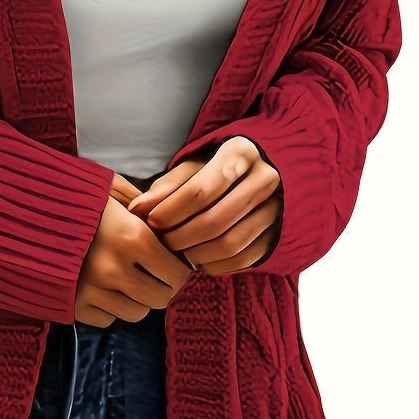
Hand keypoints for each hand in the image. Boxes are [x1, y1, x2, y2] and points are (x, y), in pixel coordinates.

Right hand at [75, 173, 192, 326]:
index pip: (176, 273)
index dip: (179, 270)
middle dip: (161, 287)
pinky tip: (103, 288)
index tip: (173, 263)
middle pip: (159, 299)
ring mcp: (93, 292)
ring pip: (136, 313)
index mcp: (132, 237)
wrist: (17, 215)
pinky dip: (110, 308)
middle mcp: (115, 270)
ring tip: (129, 282)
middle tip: (154, 275)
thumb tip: (167, 221)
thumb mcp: (109, 188)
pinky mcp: (74, 306)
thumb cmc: (70, 197)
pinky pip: (107, 319)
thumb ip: (141, 203)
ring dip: (137, 300)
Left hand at [126, 139, 282, 273]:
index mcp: (241, 152)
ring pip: (231, 244)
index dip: (172, 211)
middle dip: (181, 237)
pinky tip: (200, 261)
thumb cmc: (223, 164)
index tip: (152, 222)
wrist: (274, 166)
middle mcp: (265, 179)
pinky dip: (217, 266)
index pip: (201, 190)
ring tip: (179, 252)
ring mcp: (278, 208)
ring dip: (197, 255)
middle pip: (215, 220)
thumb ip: (168, 185)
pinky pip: (246, 259)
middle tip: (163, 243)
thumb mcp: (197, 163)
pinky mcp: (280, 233)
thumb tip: (137, 209)